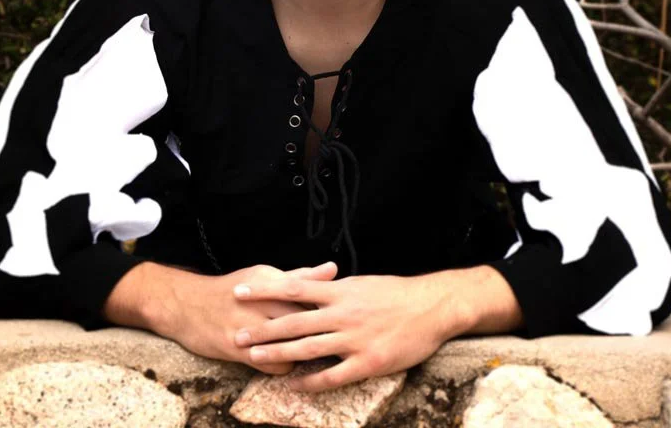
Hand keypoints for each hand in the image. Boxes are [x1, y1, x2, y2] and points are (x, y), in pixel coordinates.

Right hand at [166, 261, 338, 375]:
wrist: (186, 305)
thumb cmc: (231, 289)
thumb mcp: (263, 276)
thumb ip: (300, 276)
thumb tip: (333, 269)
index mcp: (270, 282)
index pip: (309, 295)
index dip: (330, 308)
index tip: (347, 315)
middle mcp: (259, 303)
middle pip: (302, 320)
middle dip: (323, 331)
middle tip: (339, 339)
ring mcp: (247, 327)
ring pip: (289, 344)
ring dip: (305, 352)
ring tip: (319, 354)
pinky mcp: (236, 350)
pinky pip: (271, 365)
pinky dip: (284, 367)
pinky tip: (290, 364)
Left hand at [230, 263, 459, 391]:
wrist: (433, 307)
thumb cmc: (398, 294)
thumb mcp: (363, 284)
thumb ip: (336, 289)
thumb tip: (313, 286)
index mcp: (340, 291)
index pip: (293, 287)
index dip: (264, 290)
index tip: (240, 291)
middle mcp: (343, 313)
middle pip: (293, 321)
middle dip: (262, 329)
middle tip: (236, 335)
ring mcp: (354, 339)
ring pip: (307, 348)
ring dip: (278, 354)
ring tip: (254, 359)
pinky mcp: (368, 362)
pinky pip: (333, 375)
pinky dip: (311, 381)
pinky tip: (295, 385)